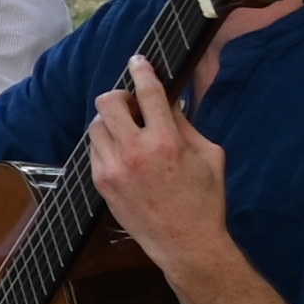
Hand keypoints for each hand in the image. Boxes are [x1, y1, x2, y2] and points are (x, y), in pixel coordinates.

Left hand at [79, 52, 232, 276]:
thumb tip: (169, 100)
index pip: (149, 93)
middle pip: (108, 102)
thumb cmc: (205, 199)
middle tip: (133, 104)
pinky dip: (106, 143)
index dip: (142, 71)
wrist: (185, 243)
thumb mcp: (210, 155)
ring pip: (96, 125)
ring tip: (129, 131)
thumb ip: (186, 124)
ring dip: (111, 121)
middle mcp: (135, 151)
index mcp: (167, 141)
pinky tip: (124, 152)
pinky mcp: (101, 182)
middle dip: (119, 96)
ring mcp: (113, 168)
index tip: (138, 60)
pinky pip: (94, 149)